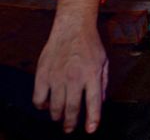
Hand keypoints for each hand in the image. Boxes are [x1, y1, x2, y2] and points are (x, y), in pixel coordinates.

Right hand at [33, 0, 107, 133]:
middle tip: (70, 129)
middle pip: (71, 108)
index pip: (93, 102)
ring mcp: (57, 76)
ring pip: (54, 106)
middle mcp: (74, 77)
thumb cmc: (90, 45)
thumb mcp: (104, 62)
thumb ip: (103, 83)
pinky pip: (38, 97)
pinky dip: (41, 105)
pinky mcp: (43, 74)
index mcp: (92, 75)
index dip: (92, 118)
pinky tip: (46, 105)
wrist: (72, 28)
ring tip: (59, 118)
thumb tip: (101, 101)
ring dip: (57, 116)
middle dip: (71, 123)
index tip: (90, 130)